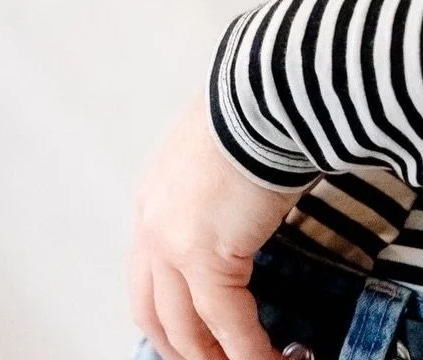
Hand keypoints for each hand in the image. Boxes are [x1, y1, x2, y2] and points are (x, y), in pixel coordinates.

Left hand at [132, 94, 306, 359]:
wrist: (265, 90)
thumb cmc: (257, 102)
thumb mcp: (227, 144)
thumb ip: (227, 178)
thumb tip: (259, 189)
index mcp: (155, 198)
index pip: (150, 274)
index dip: (170, 312)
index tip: (193, 333)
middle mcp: (153, 226)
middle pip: (156, 312)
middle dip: (184, 348)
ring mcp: (175, 246)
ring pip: (187, 329)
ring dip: (217, 357)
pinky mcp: (207, 258)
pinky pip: (229, 323)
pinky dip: (250, 350)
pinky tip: (271, 359)